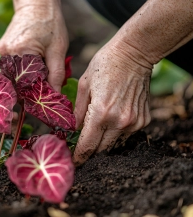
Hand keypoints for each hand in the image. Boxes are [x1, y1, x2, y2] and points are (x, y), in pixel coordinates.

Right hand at [0, 5, 68, 91]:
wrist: (36, 3)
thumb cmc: (50, 23)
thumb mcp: (58, 50)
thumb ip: (56, 74)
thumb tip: (55, 95)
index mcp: (20, 52)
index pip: (27, 84)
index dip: (37, 94)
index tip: (45, 99)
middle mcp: (6, 53)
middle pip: (19, 82)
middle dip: (32, 87)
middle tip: (45, 86)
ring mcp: (2, 51)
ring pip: (15, 75)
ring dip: (27, 78)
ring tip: (40, 72)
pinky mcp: (2, 49)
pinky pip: (13, 67)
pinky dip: (23, 70)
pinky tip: (33, 64)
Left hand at [73, 44, 151, 165]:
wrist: (134, 54)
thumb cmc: (105, 65)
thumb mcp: (84, 85)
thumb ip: (78, 112)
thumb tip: (73, 130)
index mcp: (101, 113)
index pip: (87, 146)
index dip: (79, 157)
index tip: (74, 162)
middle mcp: (119, 122)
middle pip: (101, 149)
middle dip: (90, 150)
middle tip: (82, 144)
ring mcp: (134, 123)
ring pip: (114, 144)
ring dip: (103, 140)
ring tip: (98, 128)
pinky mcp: (143, 120)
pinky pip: (126, 134)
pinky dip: (116, 132)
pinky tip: (112, 118)